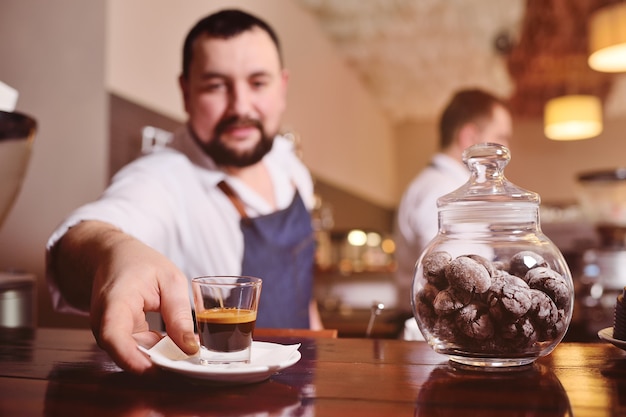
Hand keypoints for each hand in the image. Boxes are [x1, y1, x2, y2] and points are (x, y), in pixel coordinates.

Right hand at [55, 222, 199, 373]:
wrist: (113, 256)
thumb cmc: (139, 262)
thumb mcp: (170, 280)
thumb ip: (179, 314)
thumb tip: (189, 348)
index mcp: (115, 302)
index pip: (113, 337)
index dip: (132, 358)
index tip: (156, 369)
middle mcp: (105, 322)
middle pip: (126, 353)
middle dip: (159, 362)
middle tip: (190, 359)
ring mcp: (109, 332)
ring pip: (134, 355)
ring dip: (161, 356)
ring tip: (187, 348)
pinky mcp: (118, 337)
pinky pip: (137, 350)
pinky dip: (157, 350)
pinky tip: (176, 343)